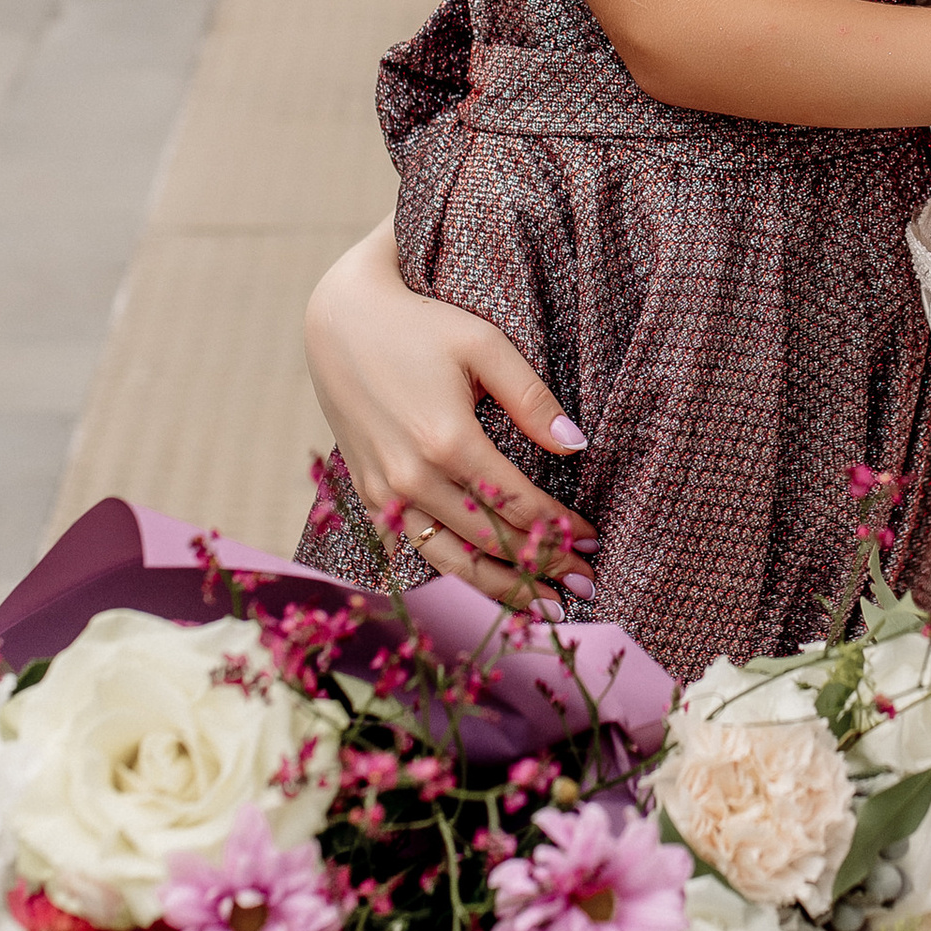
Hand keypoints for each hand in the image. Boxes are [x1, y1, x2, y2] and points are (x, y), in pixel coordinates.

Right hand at [304, 221, 597, 608]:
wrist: (339, 323)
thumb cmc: (419, 326)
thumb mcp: (483, 346)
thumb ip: (532, 399)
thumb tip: (576, 444)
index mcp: (448, 441)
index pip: (517, 505)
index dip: (559, 529)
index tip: (590, 541)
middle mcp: (412, 477)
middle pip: (490, 542)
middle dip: (542, 567)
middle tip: (585, 584)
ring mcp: (384, 492)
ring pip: (450, 560)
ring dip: (501, 588)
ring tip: (542, 606)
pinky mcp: (367, 494)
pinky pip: (414, 549)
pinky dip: (453, 571)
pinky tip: (484, 584)